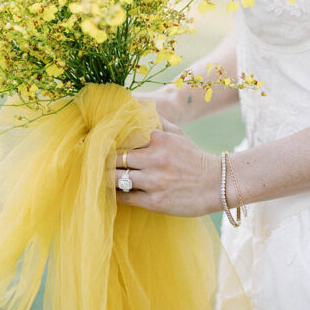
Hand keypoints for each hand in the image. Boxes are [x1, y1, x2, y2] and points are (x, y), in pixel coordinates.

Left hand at [106, 115, 220, 217]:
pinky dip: (115, 195)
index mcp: (158, 138)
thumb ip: (157, 121)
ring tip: (100, 178)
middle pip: (115, 158)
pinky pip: (125, 198)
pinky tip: (112, 193)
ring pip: (117, 179)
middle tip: (93, 163)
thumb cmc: (194, 157)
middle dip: (103, 161)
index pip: (122, 137)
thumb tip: (137, 108)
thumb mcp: (178, 133)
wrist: (216, 184)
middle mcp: (154, 158)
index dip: (107, 142)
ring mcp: (154, 181)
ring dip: (107, 179)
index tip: (97, 144)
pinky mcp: (155, 201)